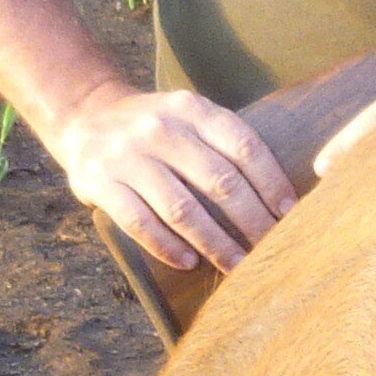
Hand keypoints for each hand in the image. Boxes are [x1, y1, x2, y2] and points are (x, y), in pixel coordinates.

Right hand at [51, 79, 296, 274]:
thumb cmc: (157, 131)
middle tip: (272, 249)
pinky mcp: (100, 181)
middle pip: (219, 182)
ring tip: (238, 265)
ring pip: (182, 209)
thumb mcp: (189, 117)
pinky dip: (167, 246)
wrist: (85, 116)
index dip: (272, 183)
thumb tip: (281, 198)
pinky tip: (189, 262)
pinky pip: (139, 222)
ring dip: (215, 243)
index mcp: (191, 109)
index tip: (291, 215)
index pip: (244, 147)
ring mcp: (127, 155)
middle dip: (251, 222)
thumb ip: (224, 144)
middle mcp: (160, 128)